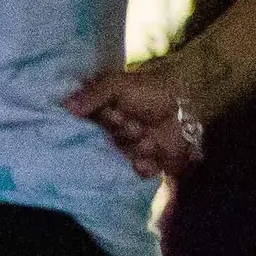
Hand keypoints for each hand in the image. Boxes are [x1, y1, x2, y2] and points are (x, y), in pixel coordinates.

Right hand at [65, 49, 212, 180]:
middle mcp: (114, 131)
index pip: (89, 124)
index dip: (102, 121)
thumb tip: (66, 106)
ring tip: (149, 137)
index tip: (115, 114)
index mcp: (104, 112)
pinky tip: (152, 155)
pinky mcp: (147, 162)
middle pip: (104, 142)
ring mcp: (130, 147)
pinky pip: (137, 171)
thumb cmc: (152, 90)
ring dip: (135, 147)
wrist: (189, 104)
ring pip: (120, 156)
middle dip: (121, 134)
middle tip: (134, 123)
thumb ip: (93, 94)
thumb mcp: (118, 84)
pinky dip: (144, 165)